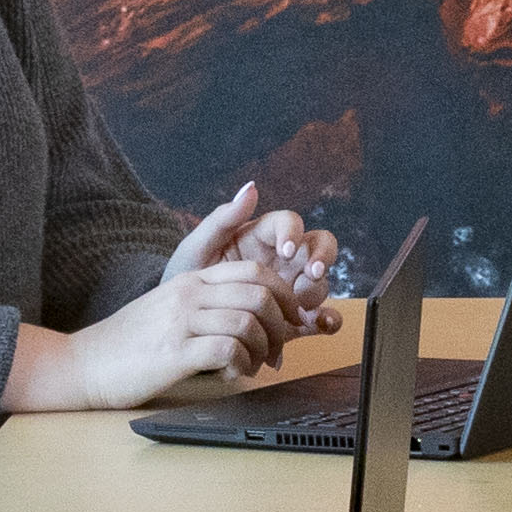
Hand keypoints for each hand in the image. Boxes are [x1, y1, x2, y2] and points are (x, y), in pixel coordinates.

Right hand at [12, 249, 303, 410]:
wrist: (83, 364)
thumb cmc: (130, 343)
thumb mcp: (170, 307)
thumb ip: (209, 302)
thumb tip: (256, 315)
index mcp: (191, 279)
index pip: (256, 271)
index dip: (285, 295)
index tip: (291, 320)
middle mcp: (188, 294)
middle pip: (260, 294)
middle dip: (282, 325)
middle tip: (278, 350)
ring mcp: (180, 321)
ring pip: (249, 322)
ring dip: (262, 349)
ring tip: (254, 366)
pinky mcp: (173, 352)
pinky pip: (228, 350)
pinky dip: (242, 365)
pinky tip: (234, 375)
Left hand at [169, 177, 334, 313]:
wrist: (182, 324)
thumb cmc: (186, 280)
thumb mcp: (196, 249)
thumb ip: (222, 219)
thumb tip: (252, 186)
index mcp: (262, 237)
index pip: (290, 222)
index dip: (293, 233)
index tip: (285, 250)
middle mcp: (283, 260)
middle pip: (320, 245)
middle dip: (322, 256)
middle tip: (312, 272)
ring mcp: (291, 288)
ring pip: (322, 281)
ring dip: (317, 289)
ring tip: (299, 306)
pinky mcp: (293, 318)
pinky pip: (321, 316)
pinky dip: (329, 320)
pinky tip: (320, 324)